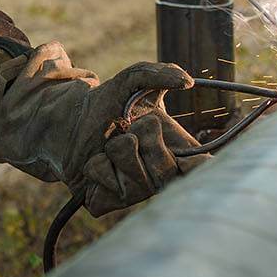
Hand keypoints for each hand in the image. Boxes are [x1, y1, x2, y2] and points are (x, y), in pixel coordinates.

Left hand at [67, 63, 206, 215]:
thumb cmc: (109, 102)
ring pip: (134, 177)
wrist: (70, 119)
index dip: (206, 172)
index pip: (204, 171)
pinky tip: (96, 160)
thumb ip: (159, 74)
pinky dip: (97, 167)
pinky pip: (107, 189)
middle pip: (165, 170)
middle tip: (130, 128)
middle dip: (144, 138)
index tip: (202, 163)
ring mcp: (134, 194)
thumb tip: (187, 81)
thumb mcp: (134, 80)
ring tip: (110, 144)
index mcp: (175, 151)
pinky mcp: (106, 203)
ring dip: (116, 150)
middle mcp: (159, 178)